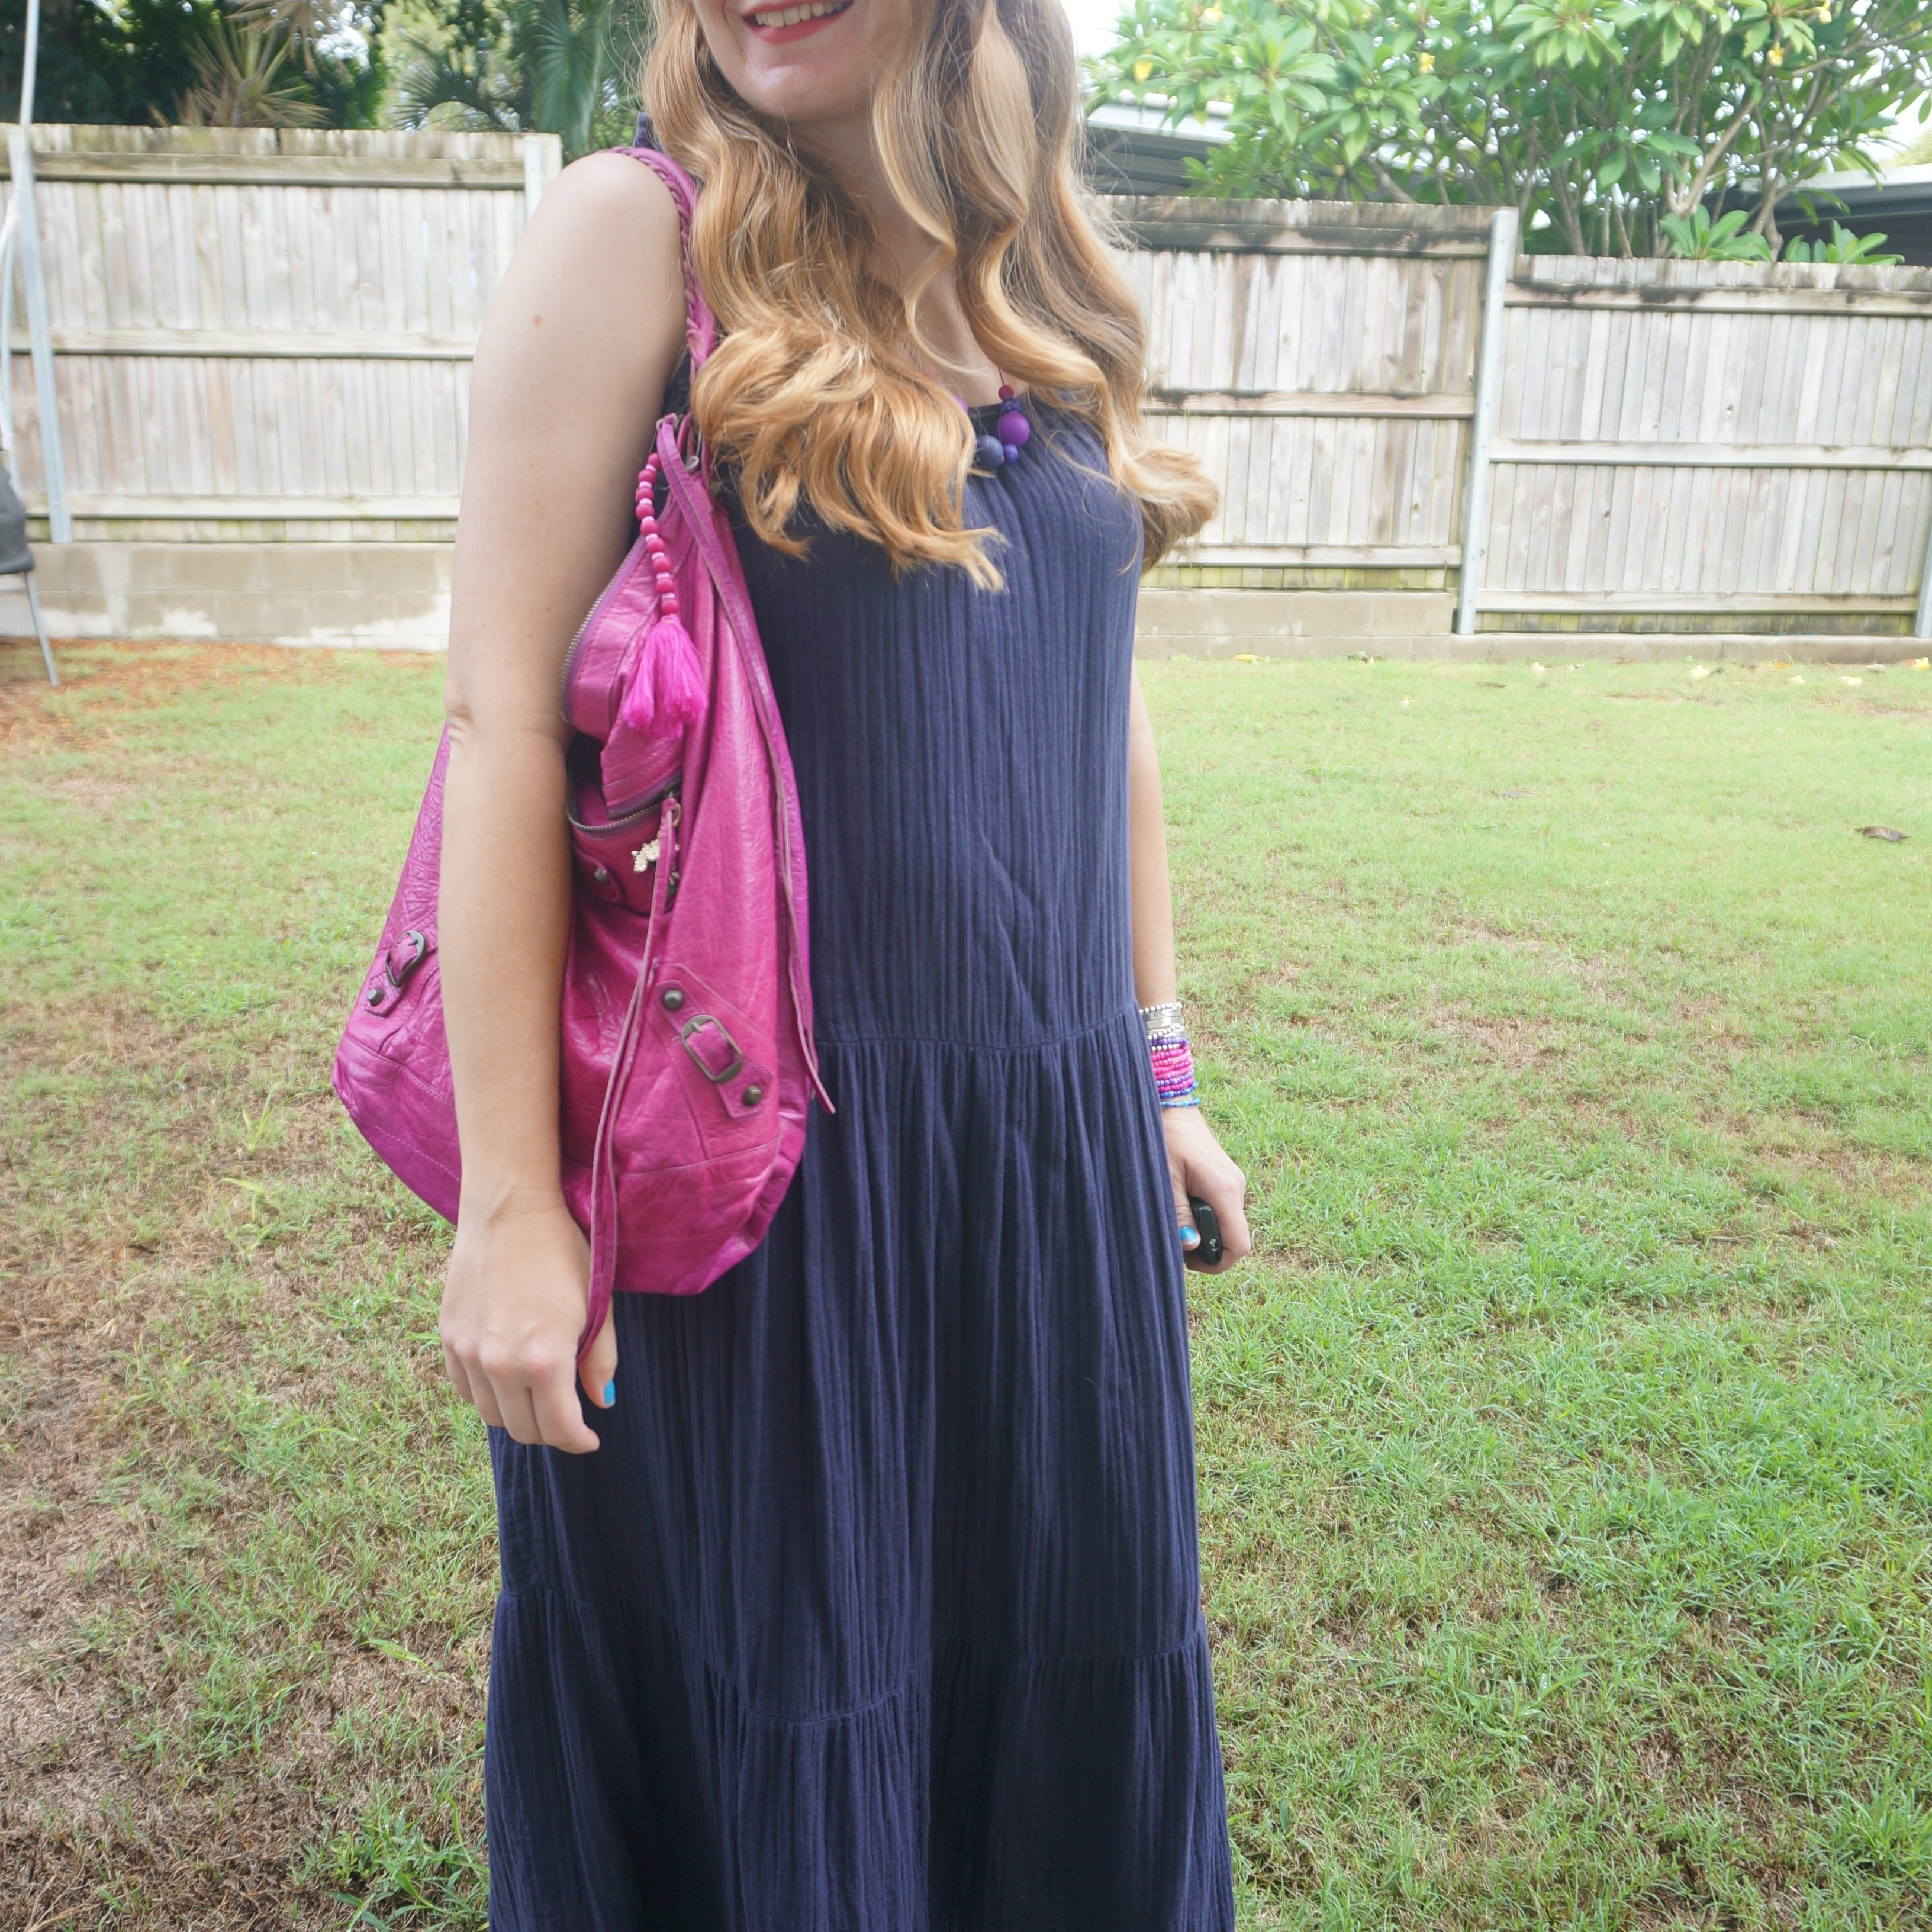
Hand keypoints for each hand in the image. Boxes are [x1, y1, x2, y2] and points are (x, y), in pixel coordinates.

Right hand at [439, 1198, 617, 1452]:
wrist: (509, 1210)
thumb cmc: (563, 1251)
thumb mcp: (597, 1304)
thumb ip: (600, 1359)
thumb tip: (602, 1402)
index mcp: (545, 1360)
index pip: (560, 1428)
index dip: (578, 1441)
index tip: (589, 1439)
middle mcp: (501, 1365)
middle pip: (523, 1429)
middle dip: (550, 1433)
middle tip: (566, 1420)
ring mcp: (470, 1352)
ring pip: (491, 1415)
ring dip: (517, 1417)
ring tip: (537, 1400)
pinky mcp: (449, 1337)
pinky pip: (464, 1389)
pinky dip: (486, 1396)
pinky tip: (505, 1381)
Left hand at [1162, 1107, 1249, 1273]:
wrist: (1170, 1106)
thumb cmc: (1164, 1140)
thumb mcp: (1166, 1182)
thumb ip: (1179, 1215)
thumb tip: (1192, 1247)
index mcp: (1225, 1190)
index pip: (1239, 1245)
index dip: (1216, 1262)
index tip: (1189, 1260)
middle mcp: (1236, 1187)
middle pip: (1233, 1237)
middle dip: (1206, 1247)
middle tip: (1175, 1237)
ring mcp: (1233, 1182)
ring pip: (1226, 1223)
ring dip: (1203, 1230)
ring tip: (1175, 1217)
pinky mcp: (1225, 1178)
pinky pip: (1221, 1208)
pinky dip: (1204, 1215)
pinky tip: (1181, 1202)